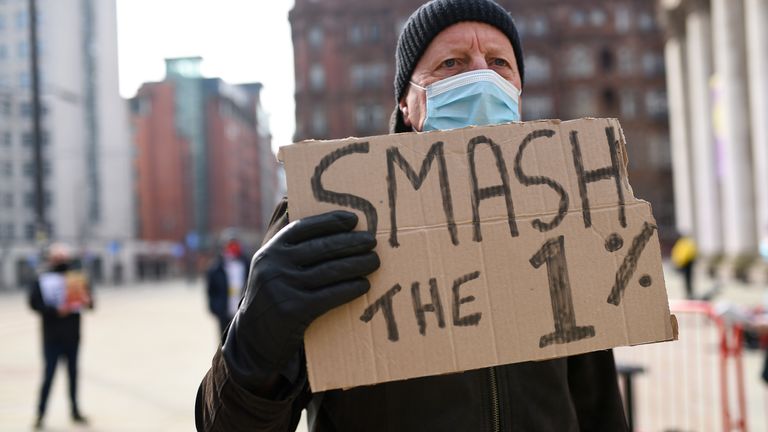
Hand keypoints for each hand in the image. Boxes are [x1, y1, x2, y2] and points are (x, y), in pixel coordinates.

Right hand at [222, 211, 379, 390]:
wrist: (254, 337)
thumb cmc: (273, 295)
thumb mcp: (271, 266)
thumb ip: (289, 246)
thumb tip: (320, 221)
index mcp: (270, 250)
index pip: (303, 228)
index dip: (330, 221)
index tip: (353, 219)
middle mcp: (274, 265)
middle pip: (321, 248)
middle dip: (351, 243)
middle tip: (372, 241)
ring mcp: (282, 288)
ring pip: (329, 271)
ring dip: (357, 264)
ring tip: (374, 261)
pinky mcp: (294, 310)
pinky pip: (330, 295)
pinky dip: (350, 289)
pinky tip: (363, 285)